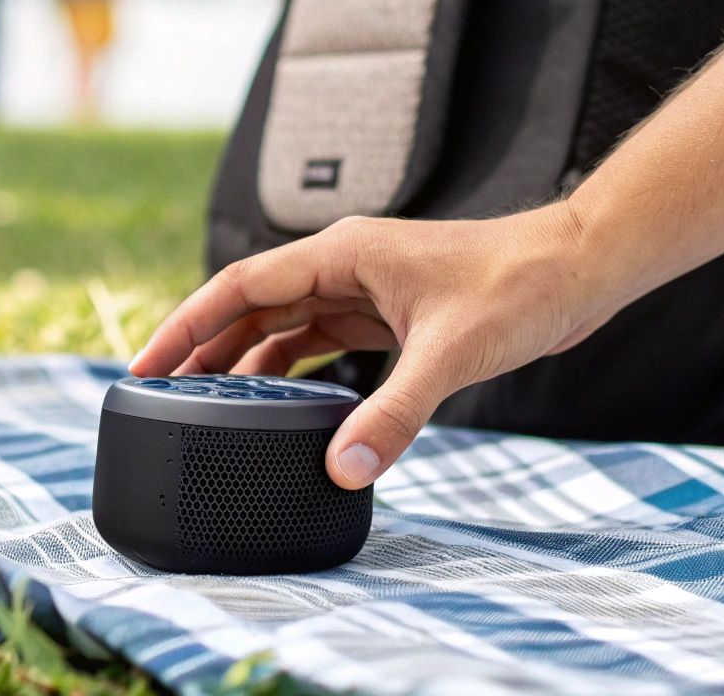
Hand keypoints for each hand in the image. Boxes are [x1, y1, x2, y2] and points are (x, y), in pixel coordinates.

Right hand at [130, 205, 620, 489]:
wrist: (579, 267)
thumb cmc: (521, 284)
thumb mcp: (450, 353)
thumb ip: (393, 414)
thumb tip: (342, 470)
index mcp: (342, 253)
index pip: (240, 285)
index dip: (186, 326)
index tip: (145, 367)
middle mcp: (344, 264)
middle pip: (250, 305)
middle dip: (203, 350)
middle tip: (159, 398)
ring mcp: (365, 287)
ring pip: (284, 324)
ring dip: (245, 361)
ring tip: (207, 406)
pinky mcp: (390, 311)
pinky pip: (322, 339)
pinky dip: (294, 370)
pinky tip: (281, 404)